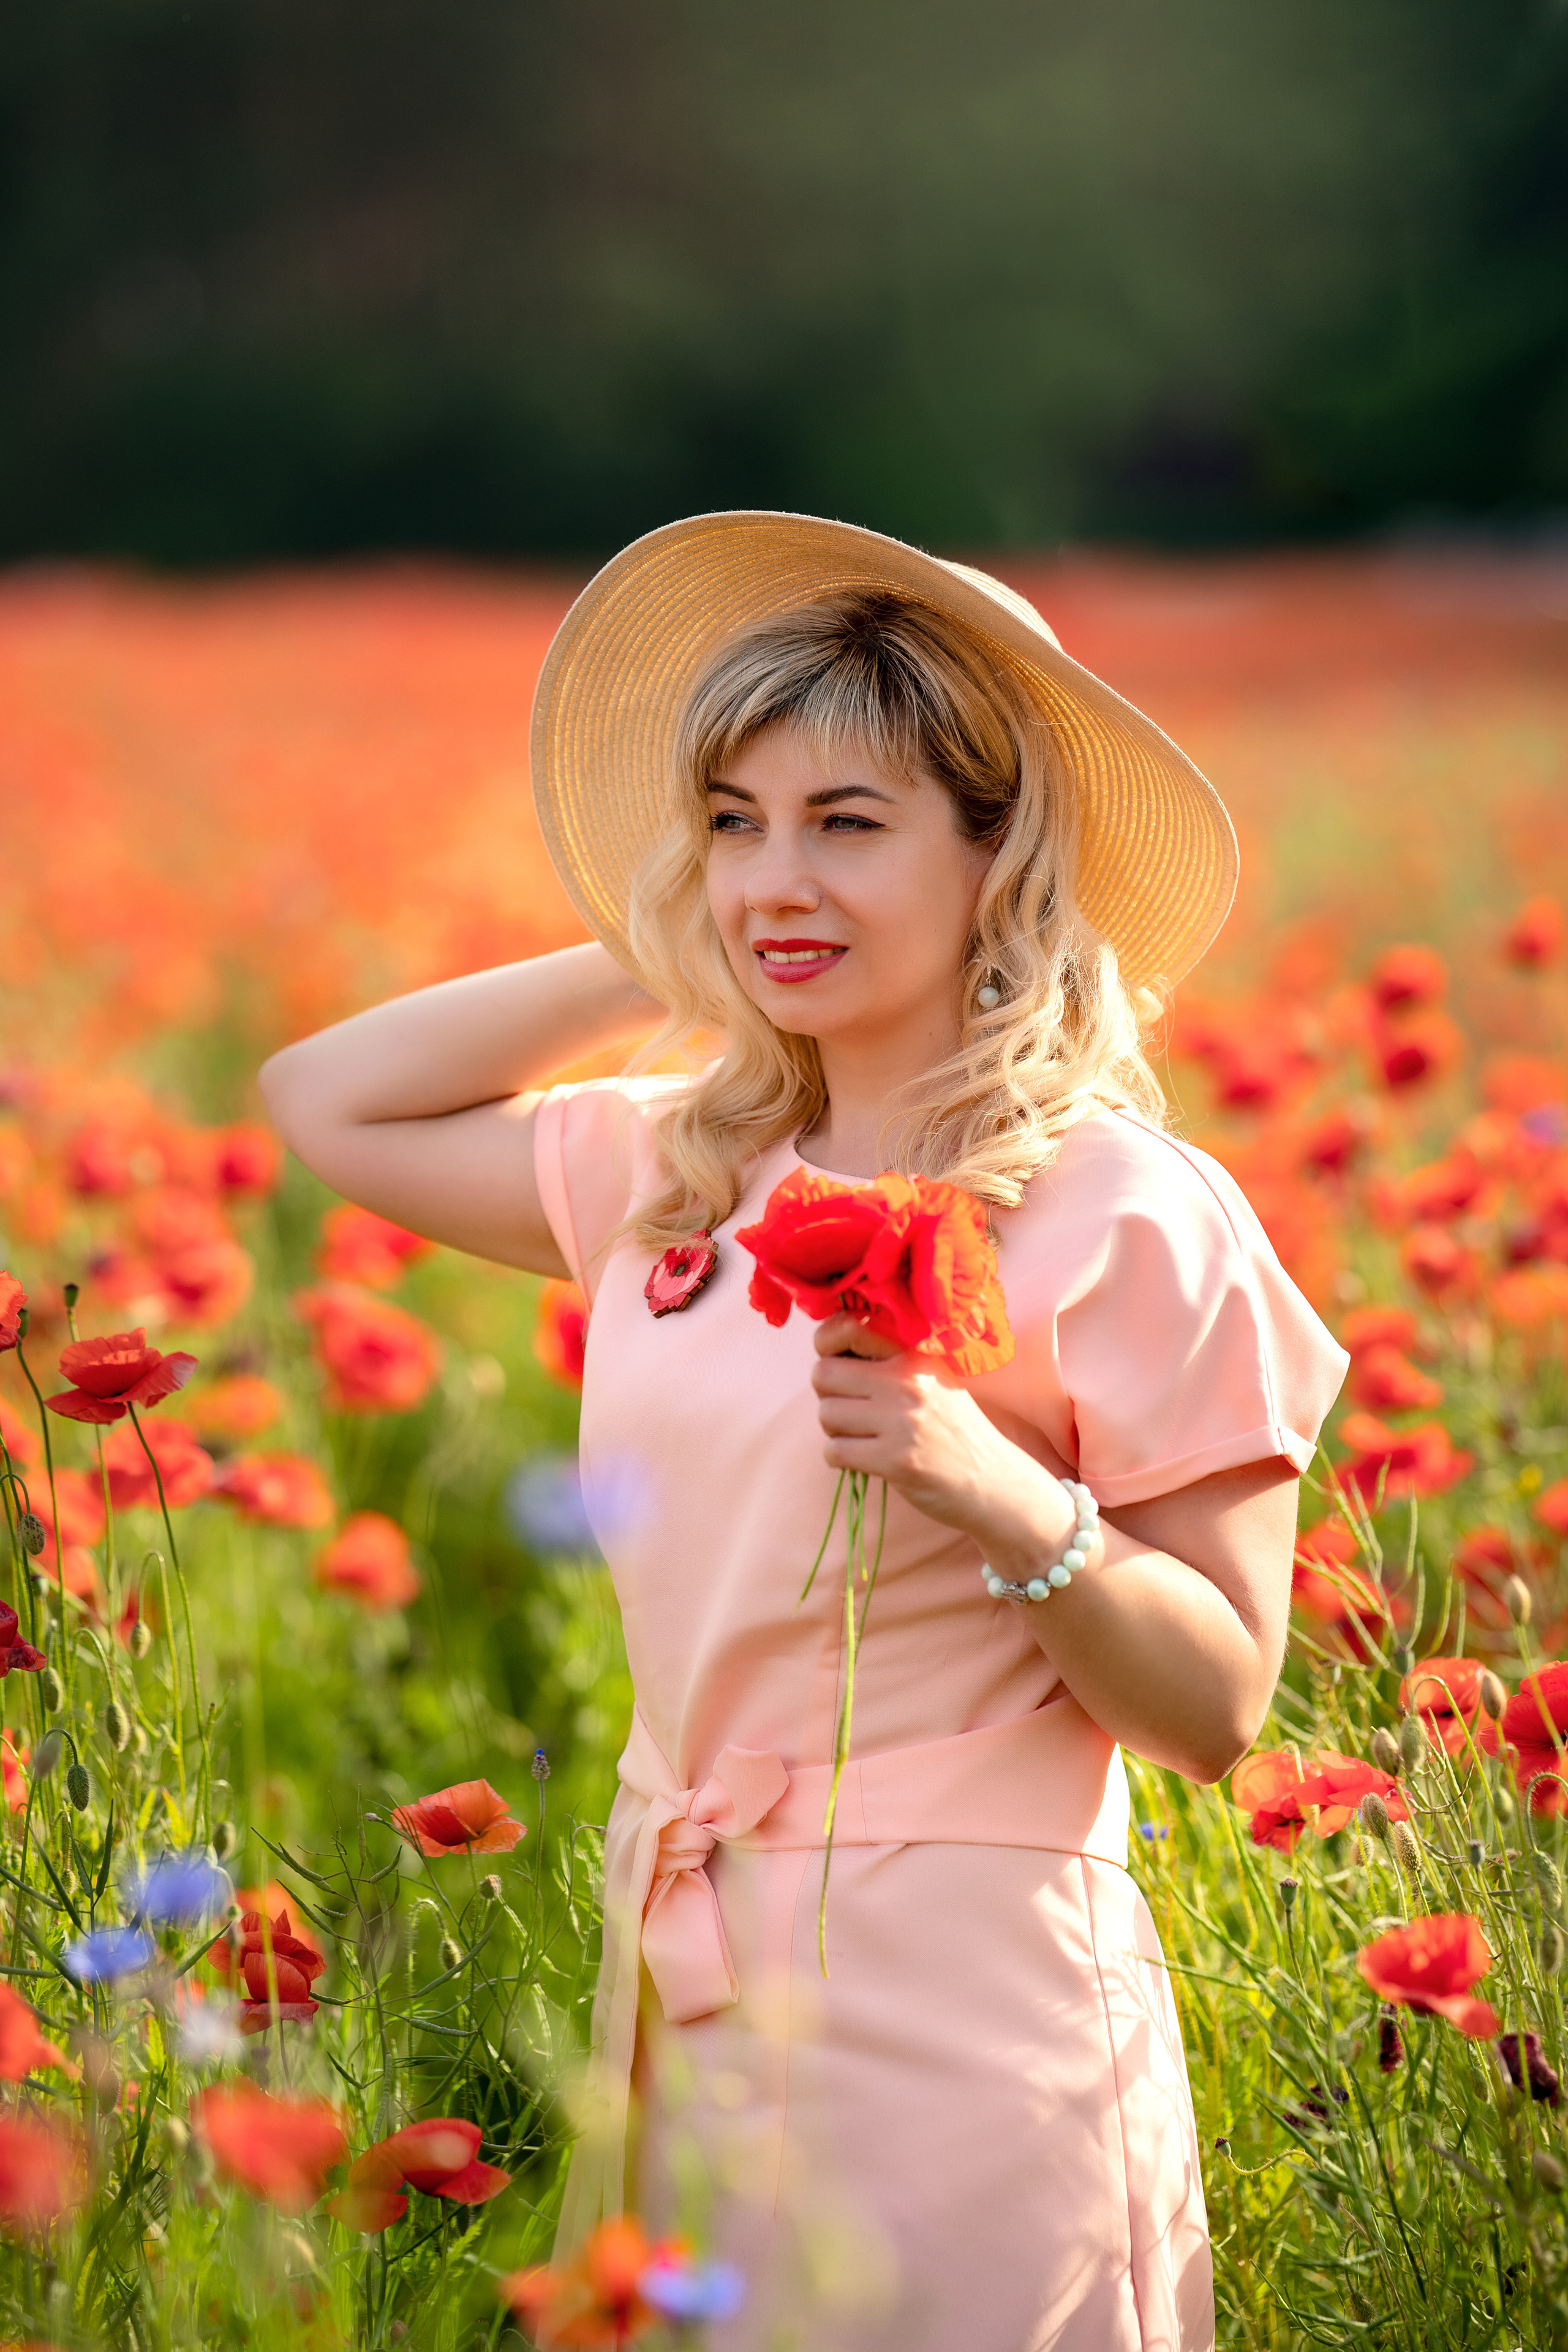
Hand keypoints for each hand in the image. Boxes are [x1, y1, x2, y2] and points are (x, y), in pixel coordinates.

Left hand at [810, 1312, 1074, 1555]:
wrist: (993, 1481)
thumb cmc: (955, 1430)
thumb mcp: (932, 1380)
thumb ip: (890, 1361)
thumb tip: (828, 1350)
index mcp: (915, 1355)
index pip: (850, 1326)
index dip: (827, 1343)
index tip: (834, 1361)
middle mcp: (908, 1382)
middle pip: (823, 1373)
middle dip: (828, 1394)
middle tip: (850, 1410)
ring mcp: (901, 1421)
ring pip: (826, 1414)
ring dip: (835, 1430)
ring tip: (863, 1437)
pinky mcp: (895, 1460)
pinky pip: (834, 1451)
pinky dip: (839, 1458)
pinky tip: (864, 1459)